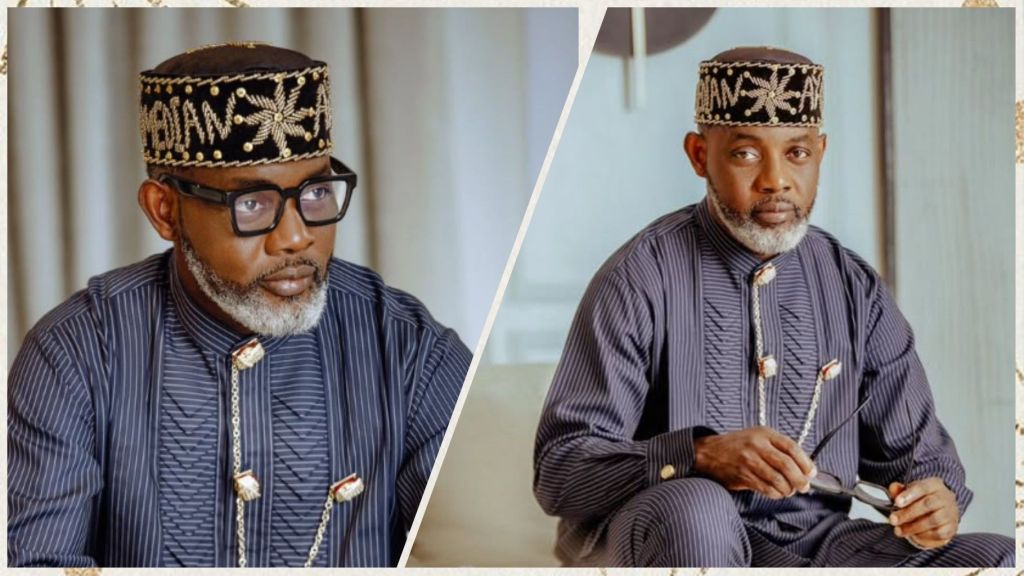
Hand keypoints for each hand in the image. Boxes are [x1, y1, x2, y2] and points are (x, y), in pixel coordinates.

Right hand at [693, 426, 815, 498]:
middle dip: (800, 479)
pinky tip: (777, 493)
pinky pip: (766, 488)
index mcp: (764, 434)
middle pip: (787, 465)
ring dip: (788, 489)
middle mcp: (757, 445)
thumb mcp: (758, 438)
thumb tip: (803, 467)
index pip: (792, 448)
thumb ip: (778, 448)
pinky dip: (776, 493)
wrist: (709, 452)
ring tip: (789, 491)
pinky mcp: (743, 475)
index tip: (812, 472)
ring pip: (778, 479)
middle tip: (804, 486)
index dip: (805, 462)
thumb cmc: (737, 446)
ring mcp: (749, 461)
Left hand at [888, 478, 958, 548]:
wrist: (944, 511)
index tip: (896, 502)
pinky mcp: (951, 528)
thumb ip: (900, 490)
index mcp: (934, 485)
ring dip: (912, 527)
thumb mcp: (911, 491)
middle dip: (907, 513)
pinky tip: (912, 534)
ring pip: (932, 520)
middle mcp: (945, 498)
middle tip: (893, 519)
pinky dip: (923, 535)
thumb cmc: (924, 499)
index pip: (922, 487)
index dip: (909, 495)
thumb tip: (893, 488)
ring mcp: (950, 513)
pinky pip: (937, 533)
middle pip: (927, 505)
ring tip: (898, 530)